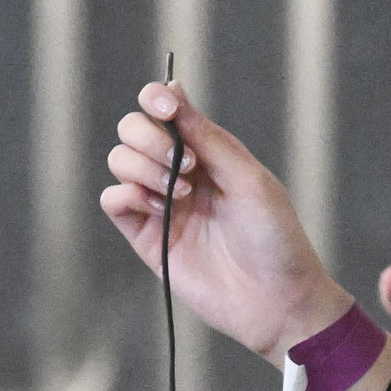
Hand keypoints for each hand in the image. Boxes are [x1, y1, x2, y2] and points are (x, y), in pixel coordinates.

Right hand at [100, 85, 352, 361]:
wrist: (277, 301)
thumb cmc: (275, 238)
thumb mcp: (248, 178)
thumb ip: (208, 136)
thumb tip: (173, 89)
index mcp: (208, 151)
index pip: (165, 109)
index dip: (156, 98)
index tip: (165, 106)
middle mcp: (179, 172)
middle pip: (133, 130)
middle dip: (147, 136)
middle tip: (184, 164)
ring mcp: (161, 204)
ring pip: (119, 161)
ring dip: (142, 166)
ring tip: (180, 192)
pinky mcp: (148, 238)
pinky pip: (113, 201)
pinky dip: (126, 194)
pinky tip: (157, 207)